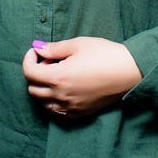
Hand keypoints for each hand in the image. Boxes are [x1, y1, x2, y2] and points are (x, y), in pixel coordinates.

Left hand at [22, 37, 141, 118]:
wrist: (129, 71)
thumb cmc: (105, 54)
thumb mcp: (78, 44)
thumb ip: (54, 48)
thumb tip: (38, 49)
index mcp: (58, 77)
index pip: (29, 72)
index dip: (28, 59)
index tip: (36, 51)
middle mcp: (61, 95)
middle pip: (33, 89)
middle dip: (35, 73)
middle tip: (49, 62)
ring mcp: (70, 106)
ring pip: (43, 103)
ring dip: (43, 89)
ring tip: (57, 75)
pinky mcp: (80, 112)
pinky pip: (58, 112)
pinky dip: (54, 101)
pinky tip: (64, 89)